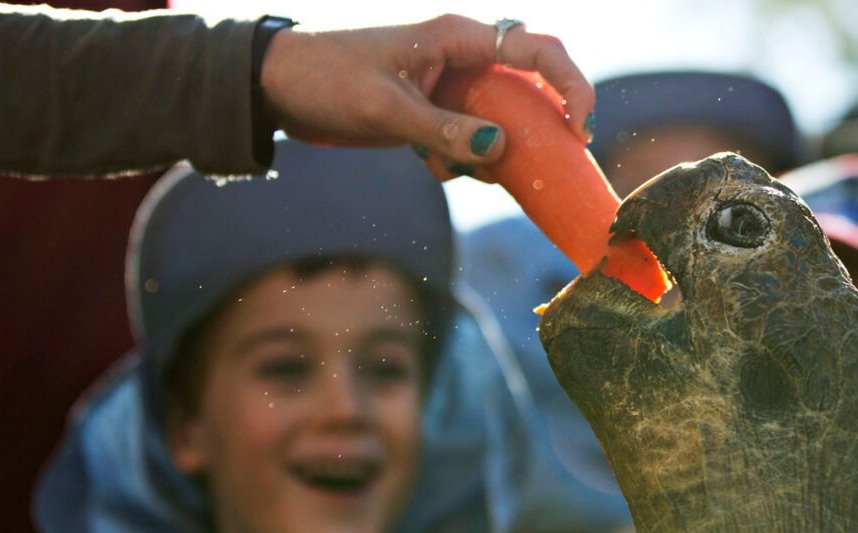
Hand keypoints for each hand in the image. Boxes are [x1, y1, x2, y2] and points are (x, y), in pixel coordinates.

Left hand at [259, 14, 594, 180]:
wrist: (278, 87)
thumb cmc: (327, 81)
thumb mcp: (386, 110)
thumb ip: (445, 131)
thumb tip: (502, 151)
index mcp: (458, 38)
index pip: (538, 51)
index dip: (571, 86)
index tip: (579, 131)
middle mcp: (463, 57)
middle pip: (531, 87)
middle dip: (541, 127)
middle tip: (549, 164)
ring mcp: (451, 86)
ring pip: (503, 119)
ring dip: (494, 152)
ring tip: (461, 169)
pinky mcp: (435, 112)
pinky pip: (471, 139)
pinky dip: (462, 160)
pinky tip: (432, 168)